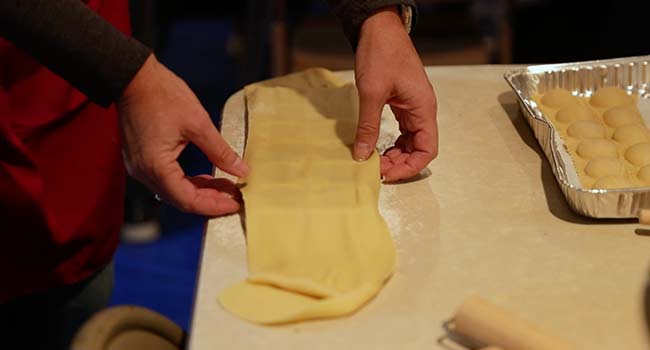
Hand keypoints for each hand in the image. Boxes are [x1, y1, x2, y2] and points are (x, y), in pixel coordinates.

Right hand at [117, 54, 248, 215]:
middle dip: (210, 201)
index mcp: (156, 166)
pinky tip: (208, 177)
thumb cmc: (163, 95)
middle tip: (236, 197)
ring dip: (201, 192)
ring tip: (227, 187)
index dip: (215, 205)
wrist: (133, 77)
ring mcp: (140, 167)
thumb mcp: (198, 123)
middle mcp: (144, 173)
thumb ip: (220, 151)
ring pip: (175, 191)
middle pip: (181, 200)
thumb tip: (242, 171)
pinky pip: (167, 180)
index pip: (188, 200)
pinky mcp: (141, 160)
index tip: (236, 204)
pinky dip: (188, 182)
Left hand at [354, 6, 437, 181]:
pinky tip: (376, 145)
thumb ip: (367, 127)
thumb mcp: (371, 93)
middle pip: (419, 148)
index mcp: (423, 109)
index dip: (409, 167)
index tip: (387, 174)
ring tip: (374, 160)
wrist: (379, 28)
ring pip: (411, 141)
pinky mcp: (403, 103)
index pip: (427, 149)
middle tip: (375, 169)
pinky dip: (391, 141)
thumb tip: (361, 155)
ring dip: (395, 154)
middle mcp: (423, 110)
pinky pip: (402, 130)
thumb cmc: (381, 54)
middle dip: (399, 163)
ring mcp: (413, 107)